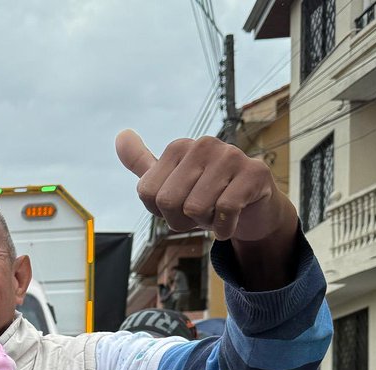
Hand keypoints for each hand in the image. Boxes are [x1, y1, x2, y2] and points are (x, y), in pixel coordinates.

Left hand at [117, 130, 294, 242]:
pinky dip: (224, 228)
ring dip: (205, 223)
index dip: (161, 212)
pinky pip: (225, 211)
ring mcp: (231, 155)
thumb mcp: (169, 181)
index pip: (147, 194)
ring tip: (217, 211)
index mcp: (179, 147)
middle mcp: (204, 144)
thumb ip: (142, 163)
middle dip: (182, 221)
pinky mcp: (254, 172)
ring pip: (195, 208)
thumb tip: (121, 135)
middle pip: (168, 202)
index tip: (180, 205)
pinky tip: (230, 222)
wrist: (252, 210)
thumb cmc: (207, 196)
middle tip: (201, 213)